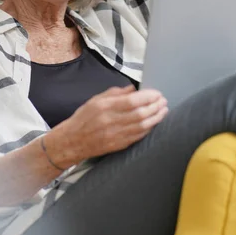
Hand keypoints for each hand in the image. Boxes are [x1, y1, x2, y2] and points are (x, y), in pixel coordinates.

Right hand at [47, 85, 167, 166]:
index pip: (132, 101)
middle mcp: (110, 121)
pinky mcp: (118, 145)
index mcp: (104, 107)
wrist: (72, 141)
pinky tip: (154, 123)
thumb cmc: (83, 118)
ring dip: (156, 118)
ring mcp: (115, 135)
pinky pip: (138, 136)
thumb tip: (133, 89)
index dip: (148, 97)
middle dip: (155, 107)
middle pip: (140, 114)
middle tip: (163, 101)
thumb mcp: (95, 100)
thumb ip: (115, 93)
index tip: (156, 94)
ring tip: (163, 111)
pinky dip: (148, 129)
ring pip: (142, 126)